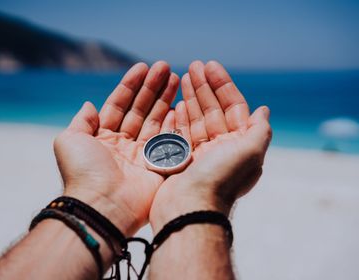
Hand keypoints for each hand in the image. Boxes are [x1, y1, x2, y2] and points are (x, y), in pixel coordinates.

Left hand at [54, 61, 178, 235]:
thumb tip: (90, 104)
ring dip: (165, 98)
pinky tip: (180, 103)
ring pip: (155, 120)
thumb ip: (82, 120)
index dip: (130, 85)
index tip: (143, 67)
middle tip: (165, 67)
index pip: (119, 104)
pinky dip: (174, 121)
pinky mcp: (158, 166)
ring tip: (176, 77)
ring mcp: (142, 154)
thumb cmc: (83, 172)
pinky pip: (168, 139)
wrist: (101, 206)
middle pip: (140, 109)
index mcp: (103, 137)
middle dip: (152, 87)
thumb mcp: (70, 140)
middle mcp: (123, 144)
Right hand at [149, 61, 271, 230]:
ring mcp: (200, 154)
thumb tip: (264, 109)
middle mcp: (221, 148)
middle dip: (204, 87)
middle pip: (213, 110)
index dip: (223, 85)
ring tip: (181, 76)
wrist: (190, 209)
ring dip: (190, 97)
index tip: (210, 66)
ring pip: (196, 119)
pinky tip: (176, 103)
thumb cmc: (220, 179)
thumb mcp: (250, 151)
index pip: (232, 107)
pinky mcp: (181, 160)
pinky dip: (179, 117)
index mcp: (238, 145)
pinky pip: (181, 133)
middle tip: (193, 65)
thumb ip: (260, 129)